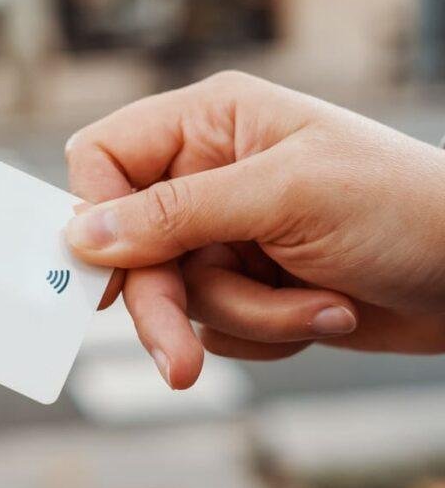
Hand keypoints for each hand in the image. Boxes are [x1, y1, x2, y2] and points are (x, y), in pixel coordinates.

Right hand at [65, 72, 444, 388]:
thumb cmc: (403, 206)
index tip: (104, 273)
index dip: (94, 212)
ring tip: (322, 306)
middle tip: (179, 365)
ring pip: (176, 294)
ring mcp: (226, 233)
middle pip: (130, 246)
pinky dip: (267, 332)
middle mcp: (206, 174)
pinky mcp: (247, 283)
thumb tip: (84, 233)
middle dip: (167, 304)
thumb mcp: (284, 197)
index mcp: (210, 123)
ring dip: (247, 316)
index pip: (104, 157)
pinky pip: (214, 325)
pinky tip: (325, 310)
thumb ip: (176, 213)